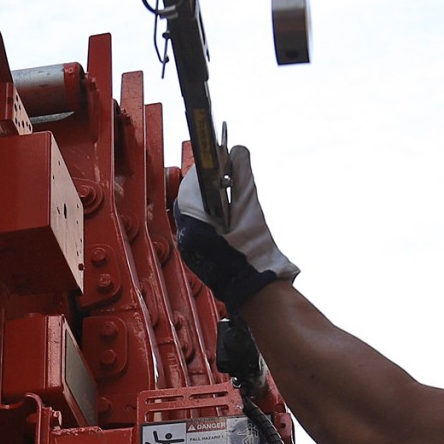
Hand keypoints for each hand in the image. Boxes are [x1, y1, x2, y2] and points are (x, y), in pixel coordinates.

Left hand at [173, 145, 298, 310]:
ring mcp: (190, 250)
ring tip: (226, 193)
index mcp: (194, 227)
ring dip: (207, 202)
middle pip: (189, 201)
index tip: (213, 161)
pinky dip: (209, 217)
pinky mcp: (198, 257)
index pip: (188, 189)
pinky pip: (198, 229)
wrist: (257, 291)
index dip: (201, 172)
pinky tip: (226, 215)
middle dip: (204, 187)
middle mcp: (186, 239)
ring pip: (192, 215)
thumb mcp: (250, 210)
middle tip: (222, 175)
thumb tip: (238, 152)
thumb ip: (242, 178)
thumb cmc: (253, 257)